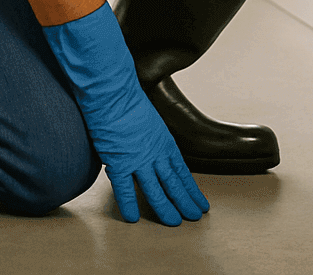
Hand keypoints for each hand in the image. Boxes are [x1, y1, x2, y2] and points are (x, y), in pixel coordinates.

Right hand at [41, 2, 209, 224]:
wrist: (112, 90)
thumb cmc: (126, 98)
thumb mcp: (147, 119)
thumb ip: (149, 136)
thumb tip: (147, 146)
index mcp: (164, 141)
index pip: (182, 171)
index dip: (191, 189)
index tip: (200, 202)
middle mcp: (156, 153)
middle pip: (174, 183)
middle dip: (186, 202)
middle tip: (195, 217)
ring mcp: (138, 159)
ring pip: (156, 189)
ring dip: (166, 208)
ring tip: (175, 223)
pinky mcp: (119, 161)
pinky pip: (124, 188)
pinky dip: (129, 204)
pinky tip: (132, 218)